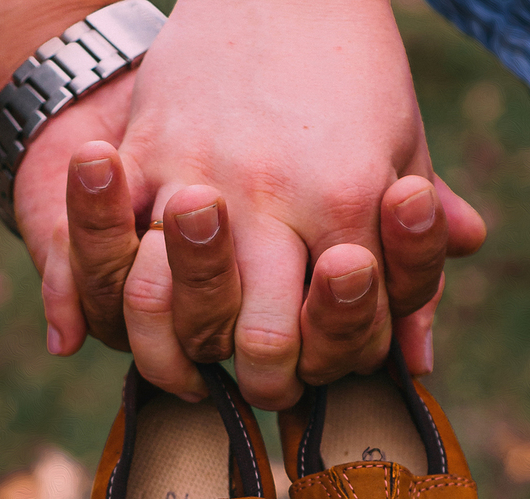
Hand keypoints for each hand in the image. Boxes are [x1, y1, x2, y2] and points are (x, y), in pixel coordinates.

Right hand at [38, 0, 485, 405]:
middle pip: (260, 342)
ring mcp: (201, 168)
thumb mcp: (406, 164)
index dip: (330, 368)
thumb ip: (412, 270)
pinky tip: (149, 315)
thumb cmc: (359, 87)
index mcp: (350, 200)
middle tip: (265, 378)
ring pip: (173, 308)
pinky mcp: (145, 148)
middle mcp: (274, 190)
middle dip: (265, 380)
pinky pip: (112, 249)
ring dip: (181, 354)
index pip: (339, 338)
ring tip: (197, 362)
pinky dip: (118, 297)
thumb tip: (418, 363)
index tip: (322, 364)